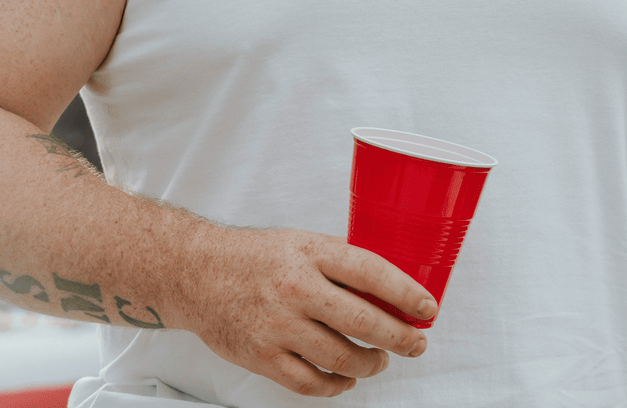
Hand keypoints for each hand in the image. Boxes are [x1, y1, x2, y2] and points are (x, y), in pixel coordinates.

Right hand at [191, 228, 436, 396]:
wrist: (198, 273)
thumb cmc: (253, 256)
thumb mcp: (300, 242)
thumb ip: (338, 260)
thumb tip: (386, 280)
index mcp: (310, 253)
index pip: (371, 272)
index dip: (406, 292)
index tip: (428, 307)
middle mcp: (297, 289)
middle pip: (364, 321)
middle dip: (400, 336)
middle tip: (417, 342)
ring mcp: (280, 326)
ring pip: (343, 357)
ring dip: (371, 363)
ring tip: (381, 359)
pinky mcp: (264, 357)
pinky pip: (312, 383)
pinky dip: (337, 384)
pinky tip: (347, 376)